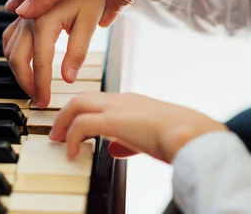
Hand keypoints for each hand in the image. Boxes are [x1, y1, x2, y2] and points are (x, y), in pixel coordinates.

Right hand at [3, 0, 112, 108]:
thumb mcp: (90, 20)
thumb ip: (77, 51)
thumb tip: (68, 78)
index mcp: (44, 20)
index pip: (41, 63)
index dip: (42, 86)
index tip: (46, 101)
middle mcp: (28, 15)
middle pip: (17, 58)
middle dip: (26, 82)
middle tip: (38, 98)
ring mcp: (24, 12)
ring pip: (10, 47)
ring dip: (17, 68)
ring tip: (32, 83)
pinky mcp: (25, 9)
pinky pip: (11, 34)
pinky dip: (14, 51)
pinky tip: (24, 60)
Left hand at [49, 92, 227, 162]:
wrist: (192, 134)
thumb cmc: (181, 138)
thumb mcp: (151, 139)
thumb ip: (131, 143)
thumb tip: (116, 151)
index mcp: (133, 102)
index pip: (100, 100)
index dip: (84, 112)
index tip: (74, 127)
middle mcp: (123, 100)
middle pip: (84, 97)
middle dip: (66, 113)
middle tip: (57, 132)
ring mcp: (118, 107)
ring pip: (78, 104)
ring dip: (63, 122)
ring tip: (57, 140)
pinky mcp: (113, 120)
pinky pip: (82, 125)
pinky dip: (72, 138)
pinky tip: (72, 153)